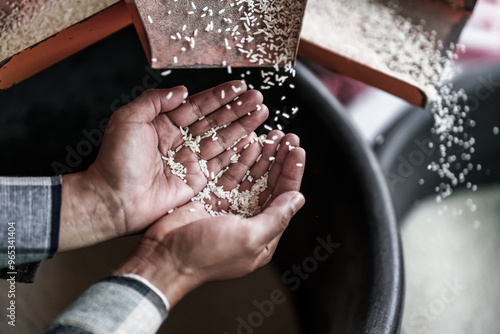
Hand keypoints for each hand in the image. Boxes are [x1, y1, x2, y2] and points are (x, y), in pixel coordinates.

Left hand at [59, 81, 268, 250]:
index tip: (239, 87)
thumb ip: (155, 100)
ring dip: (242, 127)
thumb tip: (181, 90)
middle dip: (237, 109)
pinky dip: (238, 152)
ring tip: (261, 114)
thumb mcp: (128, 118)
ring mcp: (190, 161)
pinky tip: (252, 140)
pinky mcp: (197, 181)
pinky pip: (222, 163)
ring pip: (222, 140)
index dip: (219, 96)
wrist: (114, 199)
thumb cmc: (116, 160)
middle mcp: (180, 141)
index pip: (197, 106)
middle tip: (258, 98)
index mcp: (164, 124)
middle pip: (215, 121)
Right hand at [113, 132, 305, 307]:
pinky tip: (248, 144)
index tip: (297, 151)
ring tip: (271, 136)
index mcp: (263, 236)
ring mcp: (229, 209)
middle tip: (287, 138)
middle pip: (270, 185)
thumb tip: (297, 199)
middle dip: (280, 161)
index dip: (292, 174)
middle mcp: (248, 222)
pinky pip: (230, 175)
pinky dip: (240, 160)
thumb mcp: (249, 238)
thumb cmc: (206, 255)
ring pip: (251, 177)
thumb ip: (277, 218)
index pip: (284, 199)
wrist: (164, 257)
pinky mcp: (211, 199)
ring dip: (262, 157)